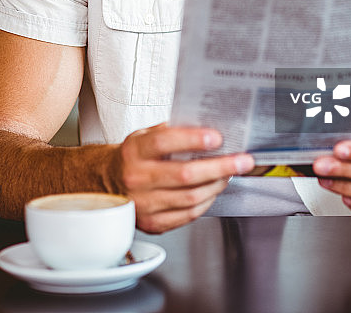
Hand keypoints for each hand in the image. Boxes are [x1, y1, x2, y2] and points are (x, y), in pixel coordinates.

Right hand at [113, 123, 254, 232]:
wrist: (108, 183)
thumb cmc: (133, 156)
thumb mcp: (144, 135)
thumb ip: (172, 131)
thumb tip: (209, 127)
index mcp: (135, 151)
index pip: (164, 142)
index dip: (193, 139)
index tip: (218, 137)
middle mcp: (136, 178)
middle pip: (184, 174)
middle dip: (220, 166)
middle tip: (242, 160)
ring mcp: (143, 204)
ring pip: (190, 197)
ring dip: (217, 185)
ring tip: (230, 174)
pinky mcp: (152, 223)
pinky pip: (187, 215)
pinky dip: (206, 202)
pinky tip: (214, 190)